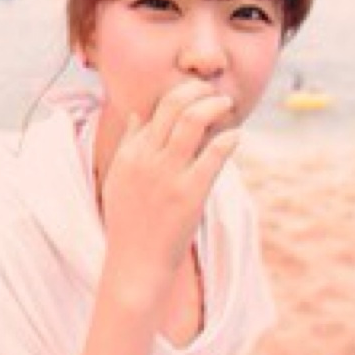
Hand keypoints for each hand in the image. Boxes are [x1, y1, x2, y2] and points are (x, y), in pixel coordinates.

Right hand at [101, 80, 238, 299]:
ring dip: (215, 105)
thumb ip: (129, 144)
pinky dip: (229, 138)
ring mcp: (169, 175)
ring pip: (193, 121)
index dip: (181, 94)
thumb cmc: (129, 222)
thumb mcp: (119, 179)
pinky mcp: (190, 194)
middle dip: (198, 90)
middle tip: (214, 92)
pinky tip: (236, 135)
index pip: (157, 108)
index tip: (197, 94)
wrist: (136, 264)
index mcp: (130, 153)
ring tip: (226, 104)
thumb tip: (137, 115)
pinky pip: (214, 154)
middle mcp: (147, 158)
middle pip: (174, 105)